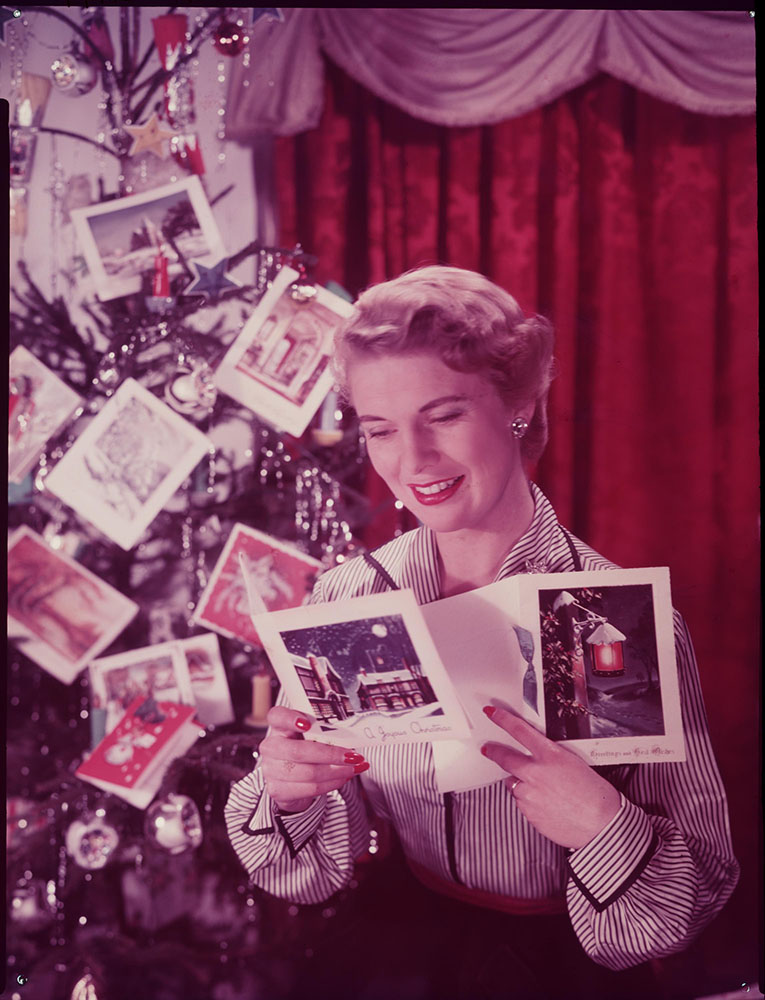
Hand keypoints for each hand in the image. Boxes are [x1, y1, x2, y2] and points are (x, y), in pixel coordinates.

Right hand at [259, 706, 368, 812]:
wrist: (288, 779)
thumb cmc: (303, 750)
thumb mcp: (309, 736)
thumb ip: (321, 732)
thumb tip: (351, 737)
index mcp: (278, 727)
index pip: (277, 716)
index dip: (290, 719)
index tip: (308, 723)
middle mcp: (270, 747)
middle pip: (299, 751)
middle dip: (331, 754)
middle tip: (353, 756)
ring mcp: (271, 770)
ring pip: (309, 773)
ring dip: (337, 772)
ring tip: (354, 768)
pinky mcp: (277, 790)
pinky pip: (311, 788)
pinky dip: (332, 783)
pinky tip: (343, 777)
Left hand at [481, 706, 620, 848]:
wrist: (601, 825)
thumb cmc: (594, 794)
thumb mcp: (574, 762)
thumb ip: (550, 757)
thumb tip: (537, 757)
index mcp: (550, 755)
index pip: (519, 730)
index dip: (502, 719)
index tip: (491, 713)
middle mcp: (535, 773)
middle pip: (505, 758)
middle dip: (494, 752)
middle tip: (488, 749)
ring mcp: (529, 795)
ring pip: (513, 783)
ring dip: (520, 782)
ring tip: (541, 789)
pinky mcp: (528, 813)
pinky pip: (521, 802)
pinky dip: (528, 800)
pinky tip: (546, 804)